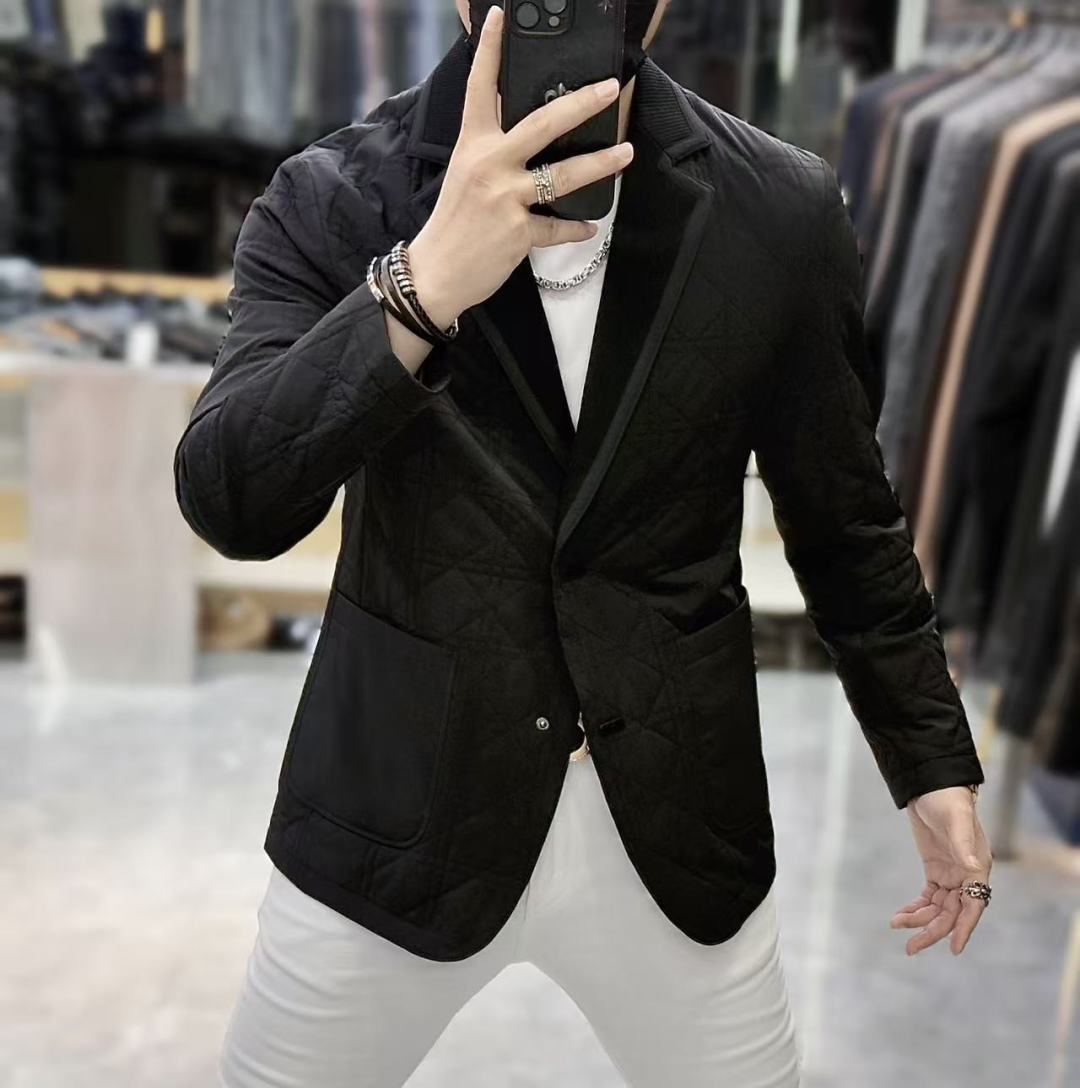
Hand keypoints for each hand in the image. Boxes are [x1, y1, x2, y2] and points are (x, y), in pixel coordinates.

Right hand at [407, 3, 633, 327]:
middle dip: (582, 103)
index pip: (480, 88)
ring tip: (625, 154)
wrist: (436, 272)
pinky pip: (558, 226)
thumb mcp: (464, 175)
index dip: (490, 50)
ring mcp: (506, 197)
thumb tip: (526, 132)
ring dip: (601, 164)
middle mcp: (489, 165)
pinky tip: (588, 226)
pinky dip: (576, 228)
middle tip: (609, 89)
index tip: (501, 17)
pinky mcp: (519, 231)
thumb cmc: (453, 225)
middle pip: (543, 124)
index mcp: (473, 145)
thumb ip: (492, 150)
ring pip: (564, 175)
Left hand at [890, 785, 992, 955]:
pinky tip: (901, 916)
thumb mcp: (956, 818)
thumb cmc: (948, 800)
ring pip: (938, 908)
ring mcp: (951, 874)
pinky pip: (928, 897)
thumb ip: (963, 843)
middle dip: (933, 931)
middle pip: (952, 913)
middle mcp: (967, 875)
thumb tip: (971, 867)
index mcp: (978, 867)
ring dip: (920, 920)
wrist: (931, 786)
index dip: (965, 928)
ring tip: (896, 924)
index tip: (954, 949)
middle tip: (911, 948)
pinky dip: (916, 907)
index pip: (974, 905)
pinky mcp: (935, 870)